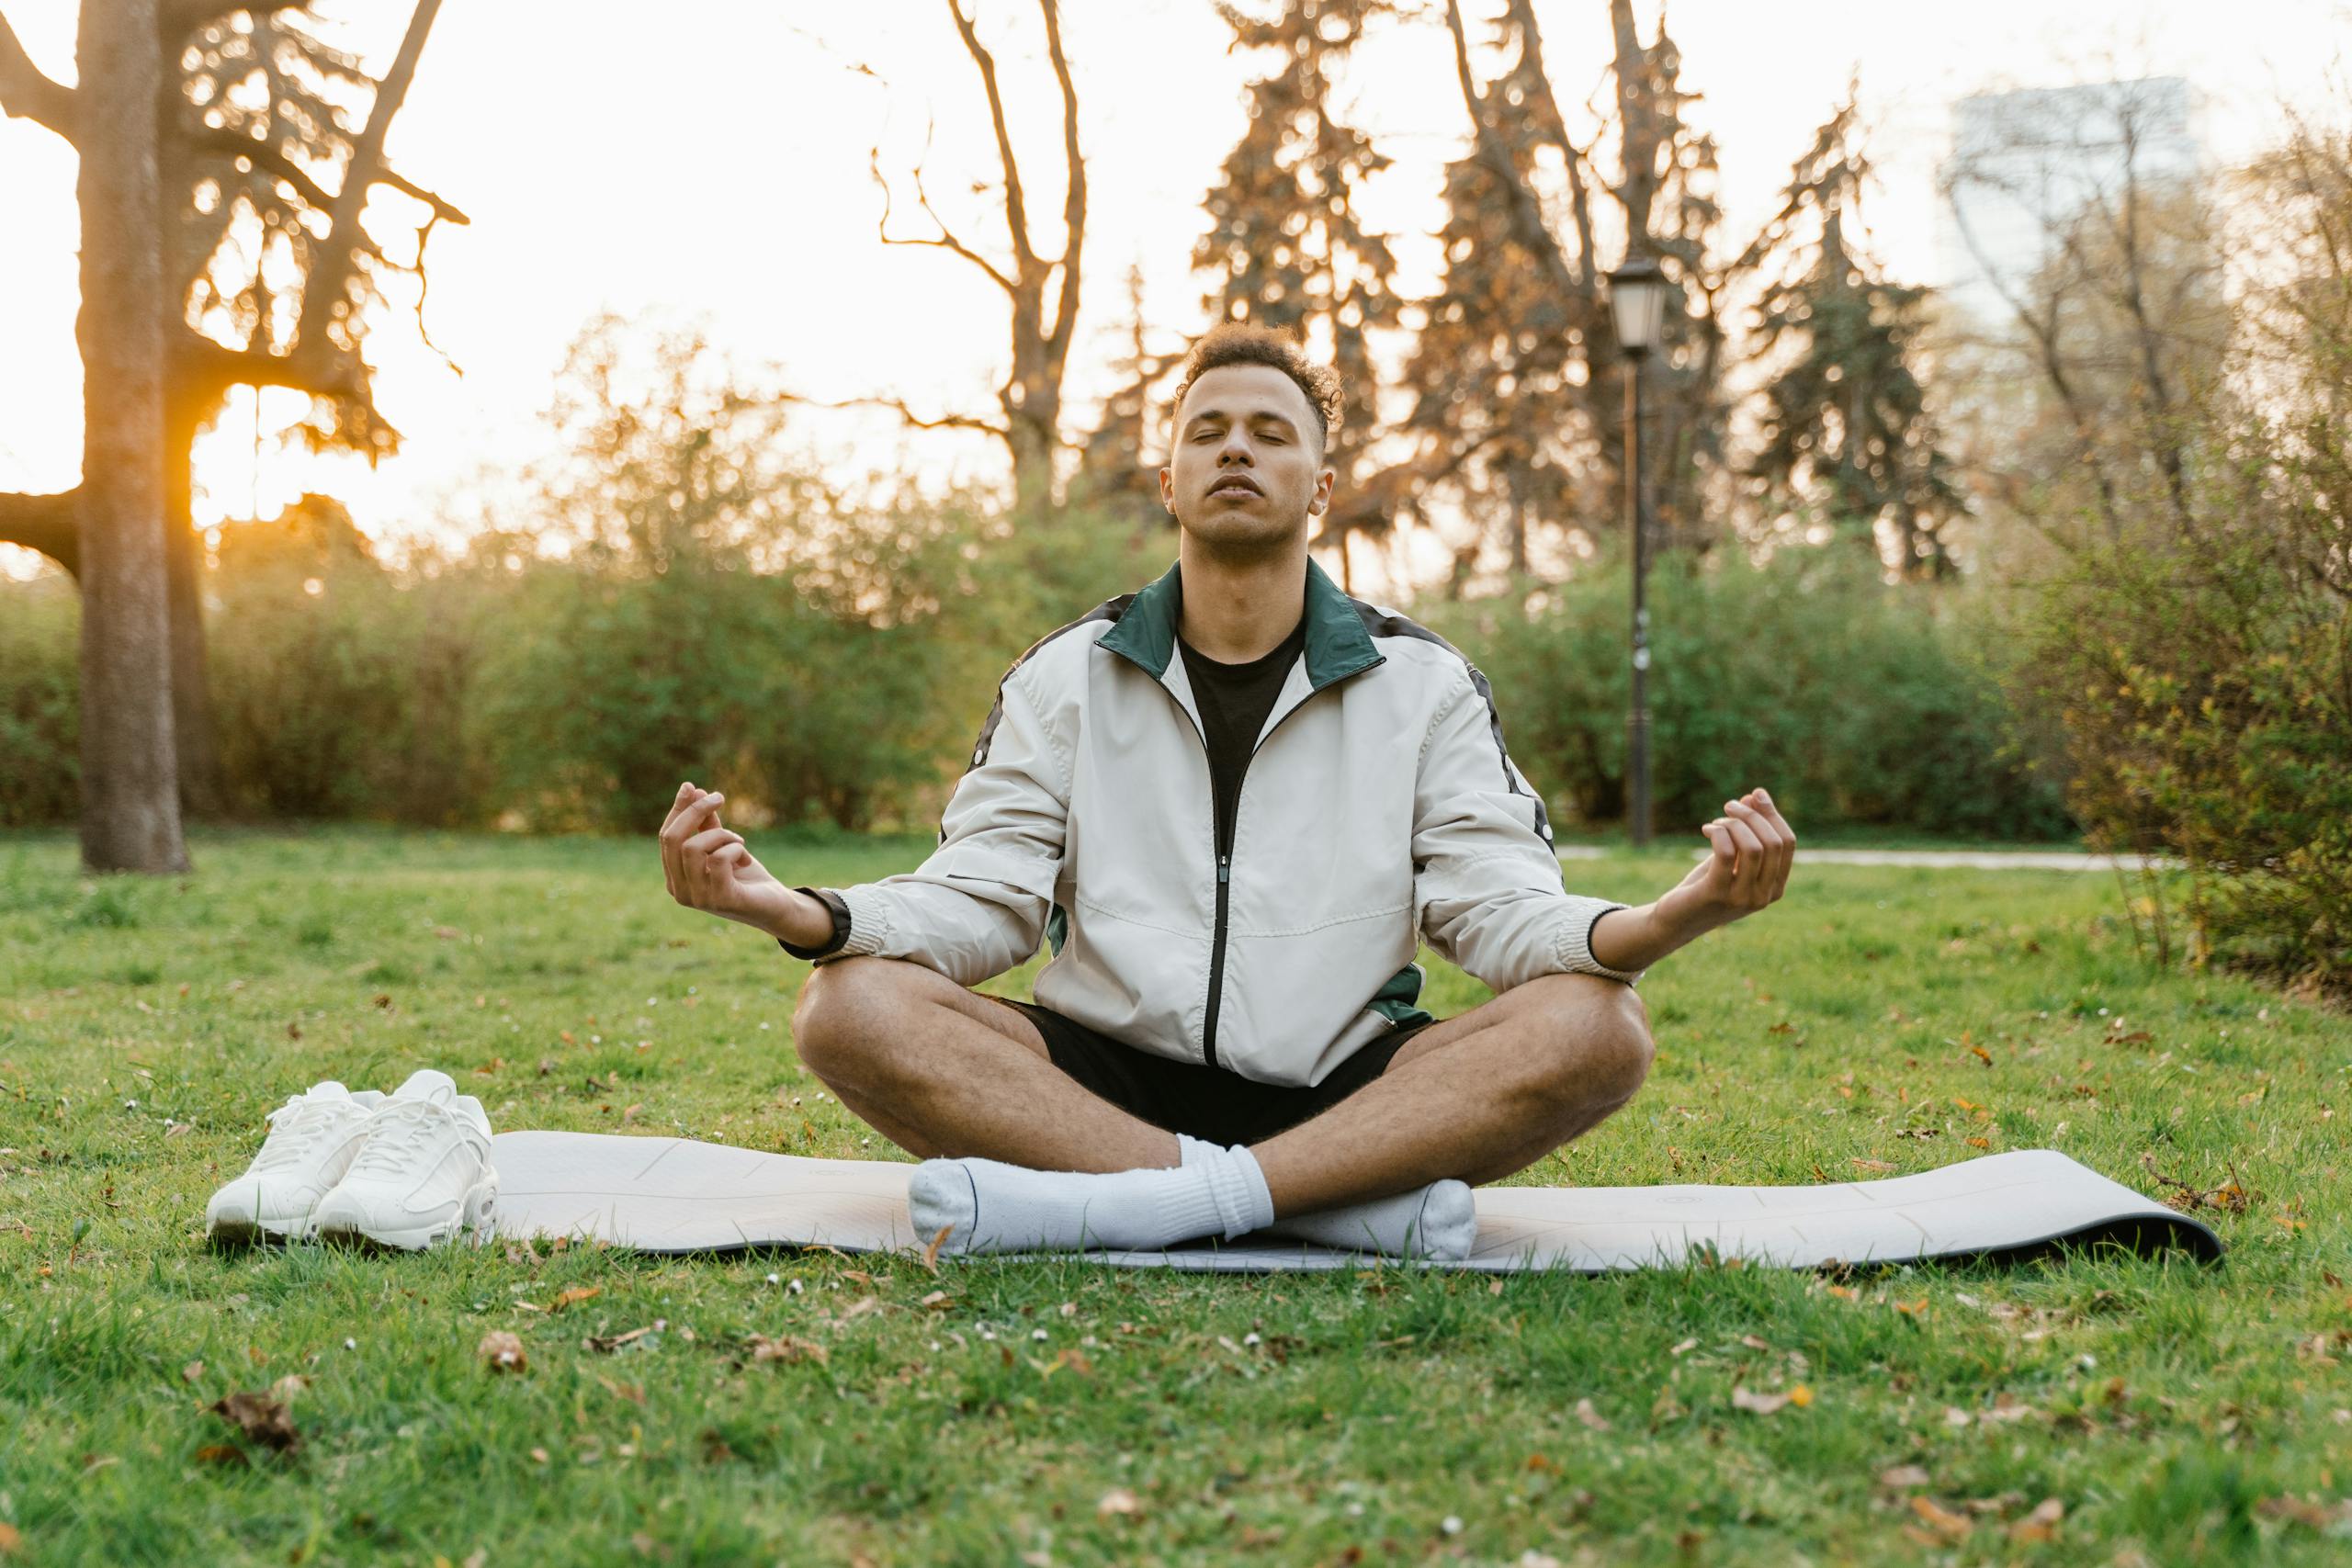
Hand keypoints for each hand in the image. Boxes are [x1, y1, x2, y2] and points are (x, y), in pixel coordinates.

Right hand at [659, 781, 798, 935]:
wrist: (774, 906)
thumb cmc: (746, 875)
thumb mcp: (722, 845)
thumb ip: (705, 824)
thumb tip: (692, 790)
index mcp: (674, 877)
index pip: (666, 837)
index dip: (678, 810)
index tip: (691, 786)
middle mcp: (679, 891)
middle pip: (673, 839)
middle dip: (695, 811)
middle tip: (719, 797)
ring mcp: (698, 898)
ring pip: (693, 847)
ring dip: (721, 834)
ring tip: (738, 842)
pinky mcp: (721, 900)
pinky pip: (719, 858)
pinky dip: (735, 849)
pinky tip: (745, 858)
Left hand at [1652, 786, 1795, 941]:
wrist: (1676, 921)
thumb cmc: (1706, 885)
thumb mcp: (1732, 858)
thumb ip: (1747, 831)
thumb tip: (1755, 796)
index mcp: (1775, 888)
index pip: (1788, 843)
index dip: (1773, 814)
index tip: (1756, 794)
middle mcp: (1764, 896)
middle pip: (1772, 843)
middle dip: (1752, 815)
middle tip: (1729, 805)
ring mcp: (1742, 898)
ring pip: (1752, 847)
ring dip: (1733, 823)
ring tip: (1716, 821)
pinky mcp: (1716, 895)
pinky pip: (1725, 852)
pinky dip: (1718, 833)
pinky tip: (1706, 829)